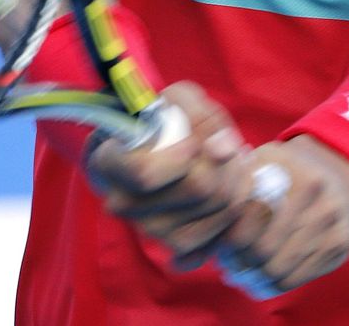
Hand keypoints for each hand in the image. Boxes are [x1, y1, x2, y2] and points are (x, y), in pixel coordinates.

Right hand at [85, 82, 248, 258]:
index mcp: (109, 162)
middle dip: (229, 164)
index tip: (194, 141)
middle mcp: (122, 202)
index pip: (146, 173)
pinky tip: (231, 194)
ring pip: (214, 213)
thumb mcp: (179, 101)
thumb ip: (201, 117)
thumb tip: (224, 148)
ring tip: (236, 166)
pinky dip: (235, 215)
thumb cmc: (166, 118)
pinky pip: (217, 239)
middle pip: (196, 190)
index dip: (182, 156)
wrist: (162, 148)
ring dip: (238, 186)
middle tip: (236, 148)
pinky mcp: (173, 248)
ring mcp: (148, 229)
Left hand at [217, 135, 348, 293]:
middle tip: (229, 264)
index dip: (227, 239)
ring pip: (278, 268)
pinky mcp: (341, 242)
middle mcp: (313, 190)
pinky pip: (296, 279)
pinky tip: (262, 278)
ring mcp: (331, 218)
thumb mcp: (258, 162)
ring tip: (243, 272)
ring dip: (254, 276)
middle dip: (240, 261)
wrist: (335, 171)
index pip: (245, 219)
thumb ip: (232, 184)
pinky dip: (273, 285)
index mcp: (286, 167)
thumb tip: (210, 218)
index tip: (221, 245)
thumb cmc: (283, 170)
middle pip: (261, 248)